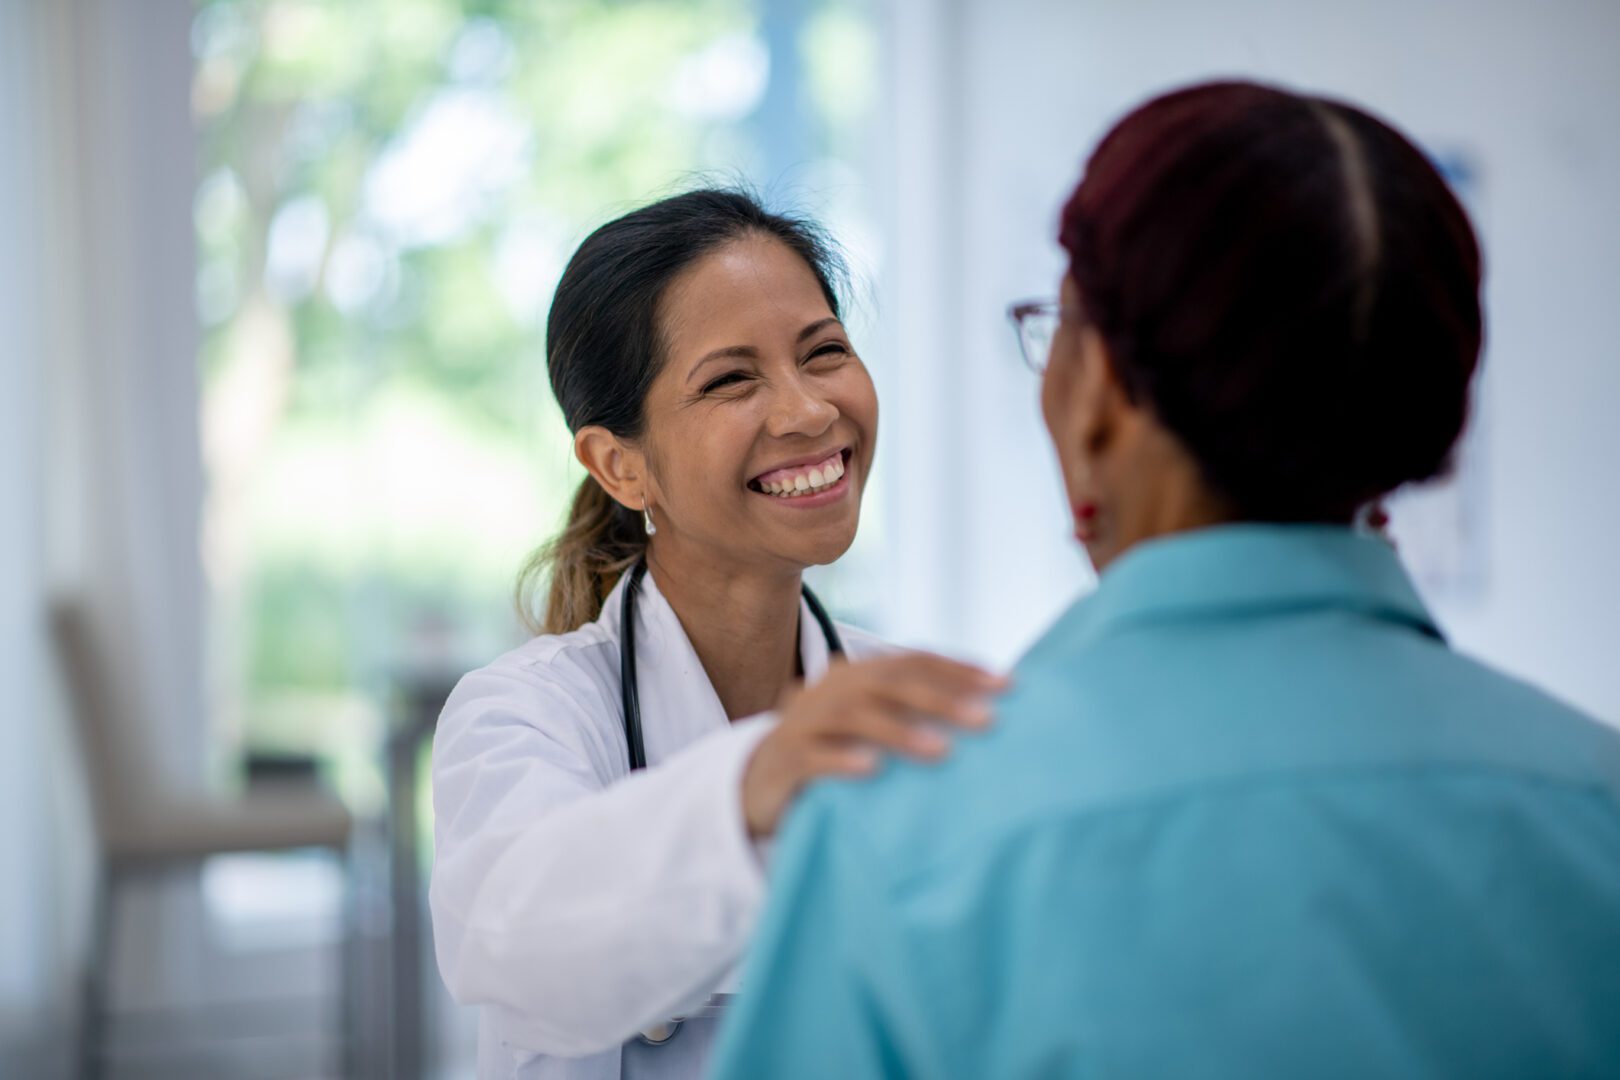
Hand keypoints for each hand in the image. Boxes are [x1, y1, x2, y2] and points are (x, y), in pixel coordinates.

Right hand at [740, 653, 1007, 837]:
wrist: (757, 782)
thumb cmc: (832, 752)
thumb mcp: (871, 727)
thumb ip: (912, 714)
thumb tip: (985, 712)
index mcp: (857, 676)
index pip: (913, 662)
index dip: (959, 669)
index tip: (1008, 686)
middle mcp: (830, 689)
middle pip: (889, 683)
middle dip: (941, 699)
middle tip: (988, 720)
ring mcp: (803, 722)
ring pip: (854, 716)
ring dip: (900, 732)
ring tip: (943, 752)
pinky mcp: (783, 760)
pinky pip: (813, 756)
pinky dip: (843, 760)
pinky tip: (873, 770)